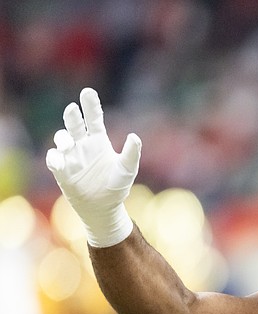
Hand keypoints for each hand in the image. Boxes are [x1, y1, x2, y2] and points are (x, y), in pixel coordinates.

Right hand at [45, 87, 140, 246]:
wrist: (103, 207)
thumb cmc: (117, 187)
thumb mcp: (127, 170)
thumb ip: (131, 154)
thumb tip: (134, 137)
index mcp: (99, 142)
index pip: (94, 119)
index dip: (91, 105)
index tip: (88, 92)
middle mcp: (83, 145)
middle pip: (75, 124)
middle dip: (72, 115)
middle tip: (73, 109)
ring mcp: (71, 157)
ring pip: (62, 139)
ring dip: (63, 138)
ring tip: (69, 143)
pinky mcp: (62, 171)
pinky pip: (54, 159)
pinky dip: (54, 157)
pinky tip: (60, 158)